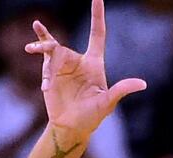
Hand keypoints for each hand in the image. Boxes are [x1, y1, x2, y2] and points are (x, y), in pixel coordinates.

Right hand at [24, 0, 146, 138]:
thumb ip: (121, 90)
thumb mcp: (107, 103)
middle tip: (37, 34)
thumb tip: (143, 84)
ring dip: (39, 47)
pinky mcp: (50, 74)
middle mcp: (77, 61)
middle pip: (61, 44)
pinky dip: (42, 72)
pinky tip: (44, 88)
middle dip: (46, 40)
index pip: (97, 33)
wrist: (72, 127)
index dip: (97, 15)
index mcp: (94, 63)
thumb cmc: (92, 116)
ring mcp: (62, 67)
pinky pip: (43, 64)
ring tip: (29, 49)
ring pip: (49, 50)